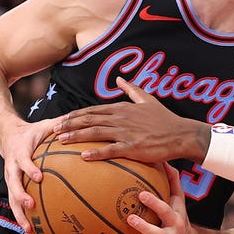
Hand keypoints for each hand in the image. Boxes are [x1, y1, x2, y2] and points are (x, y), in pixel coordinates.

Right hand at [0, 117, 56, 233]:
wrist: (8, 136)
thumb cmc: (32, 132)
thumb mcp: (44, 124)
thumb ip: (60, 123)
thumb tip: (81, 118)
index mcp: (20, 152)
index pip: (23, 161)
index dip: (29, 168)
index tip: (39, 176)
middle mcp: (12, 168)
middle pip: (13, 185)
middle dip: (21, 196)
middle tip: (31, 205)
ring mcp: (11, 179)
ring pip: (12, 200)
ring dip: (20, 215)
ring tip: (29, 230)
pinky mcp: (13, 187)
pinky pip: (16, 204)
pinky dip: (23, 217)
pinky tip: (33, 232)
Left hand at [52, 77, 208, 162]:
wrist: (180, 134)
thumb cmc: (164, 119)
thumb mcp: (147, 99)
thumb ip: (132, 89)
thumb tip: (120, 78)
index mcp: (122, 108)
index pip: (93, 110)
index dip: (76, 115)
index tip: (62, 119)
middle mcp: (121, 119)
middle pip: (89, 120)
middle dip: (69, 124)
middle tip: (53, 130)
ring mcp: (127, 133)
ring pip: (96, 133)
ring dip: (76, 136)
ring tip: (60, 140)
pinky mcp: (133, 148)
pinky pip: (111, 150)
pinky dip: (96, 152)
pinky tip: (82, 156)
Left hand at [103, 164, 198, 233]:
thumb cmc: (179, 217)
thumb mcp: (179, 200)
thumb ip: (172, 181)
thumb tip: (163, 160)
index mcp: (175, 220)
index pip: (165, 210)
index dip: (154, 203)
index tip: (141, 194)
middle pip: (156, 233)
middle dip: (143, 227)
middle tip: (129, 218)